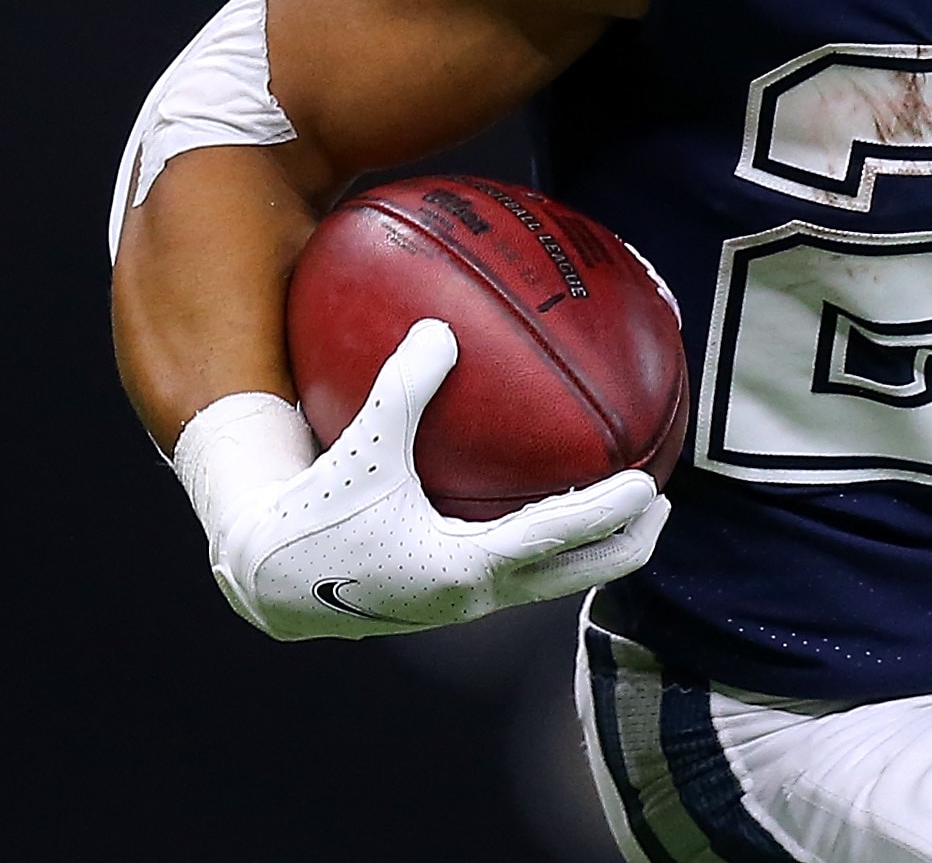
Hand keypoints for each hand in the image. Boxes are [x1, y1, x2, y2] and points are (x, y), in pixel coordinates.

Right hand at [175, 318, 667, 641]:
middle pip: (574, 576)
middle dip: (626, 544)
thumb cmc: (314, 512)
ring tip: (630, 514)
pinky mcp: (448, 598)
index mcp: (459, 566)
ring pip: (549, 581)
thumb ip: (403, 388)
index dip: (608, 515)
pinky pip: (518, 572)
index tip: (651, 486)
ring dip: (593, 551)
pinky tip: (552, 511)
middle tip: (663, 505)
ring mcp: (463, 605)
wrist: (267, 580)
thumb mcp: (360, 446)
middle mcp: (472, 595)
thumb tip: (438, 327)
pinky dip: (550, 547)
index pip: (555, 540)